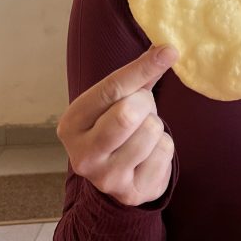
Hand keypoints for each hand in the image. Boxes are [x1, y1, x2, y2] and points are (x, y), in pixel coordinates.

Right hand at [57, 45, 177, 206]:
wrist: (114, 176)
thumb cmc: (114, 126)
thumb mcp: (114, 101)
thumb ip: (137, 76)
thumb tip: (165, 48)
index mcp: (72, 123)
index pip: (111, 88)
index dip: (142, 67)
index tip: (169, 51)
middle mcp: (83, 154)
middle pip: (128, 114)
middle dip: (145, 103)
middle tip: (142, 108)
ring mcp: (106, 178)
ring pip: (151, 132)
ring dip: (156, 125)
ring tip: (143, 132)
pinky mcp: (132, 192)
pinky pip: (165, 152)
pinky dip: (163, 146)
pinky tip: (149, 153)